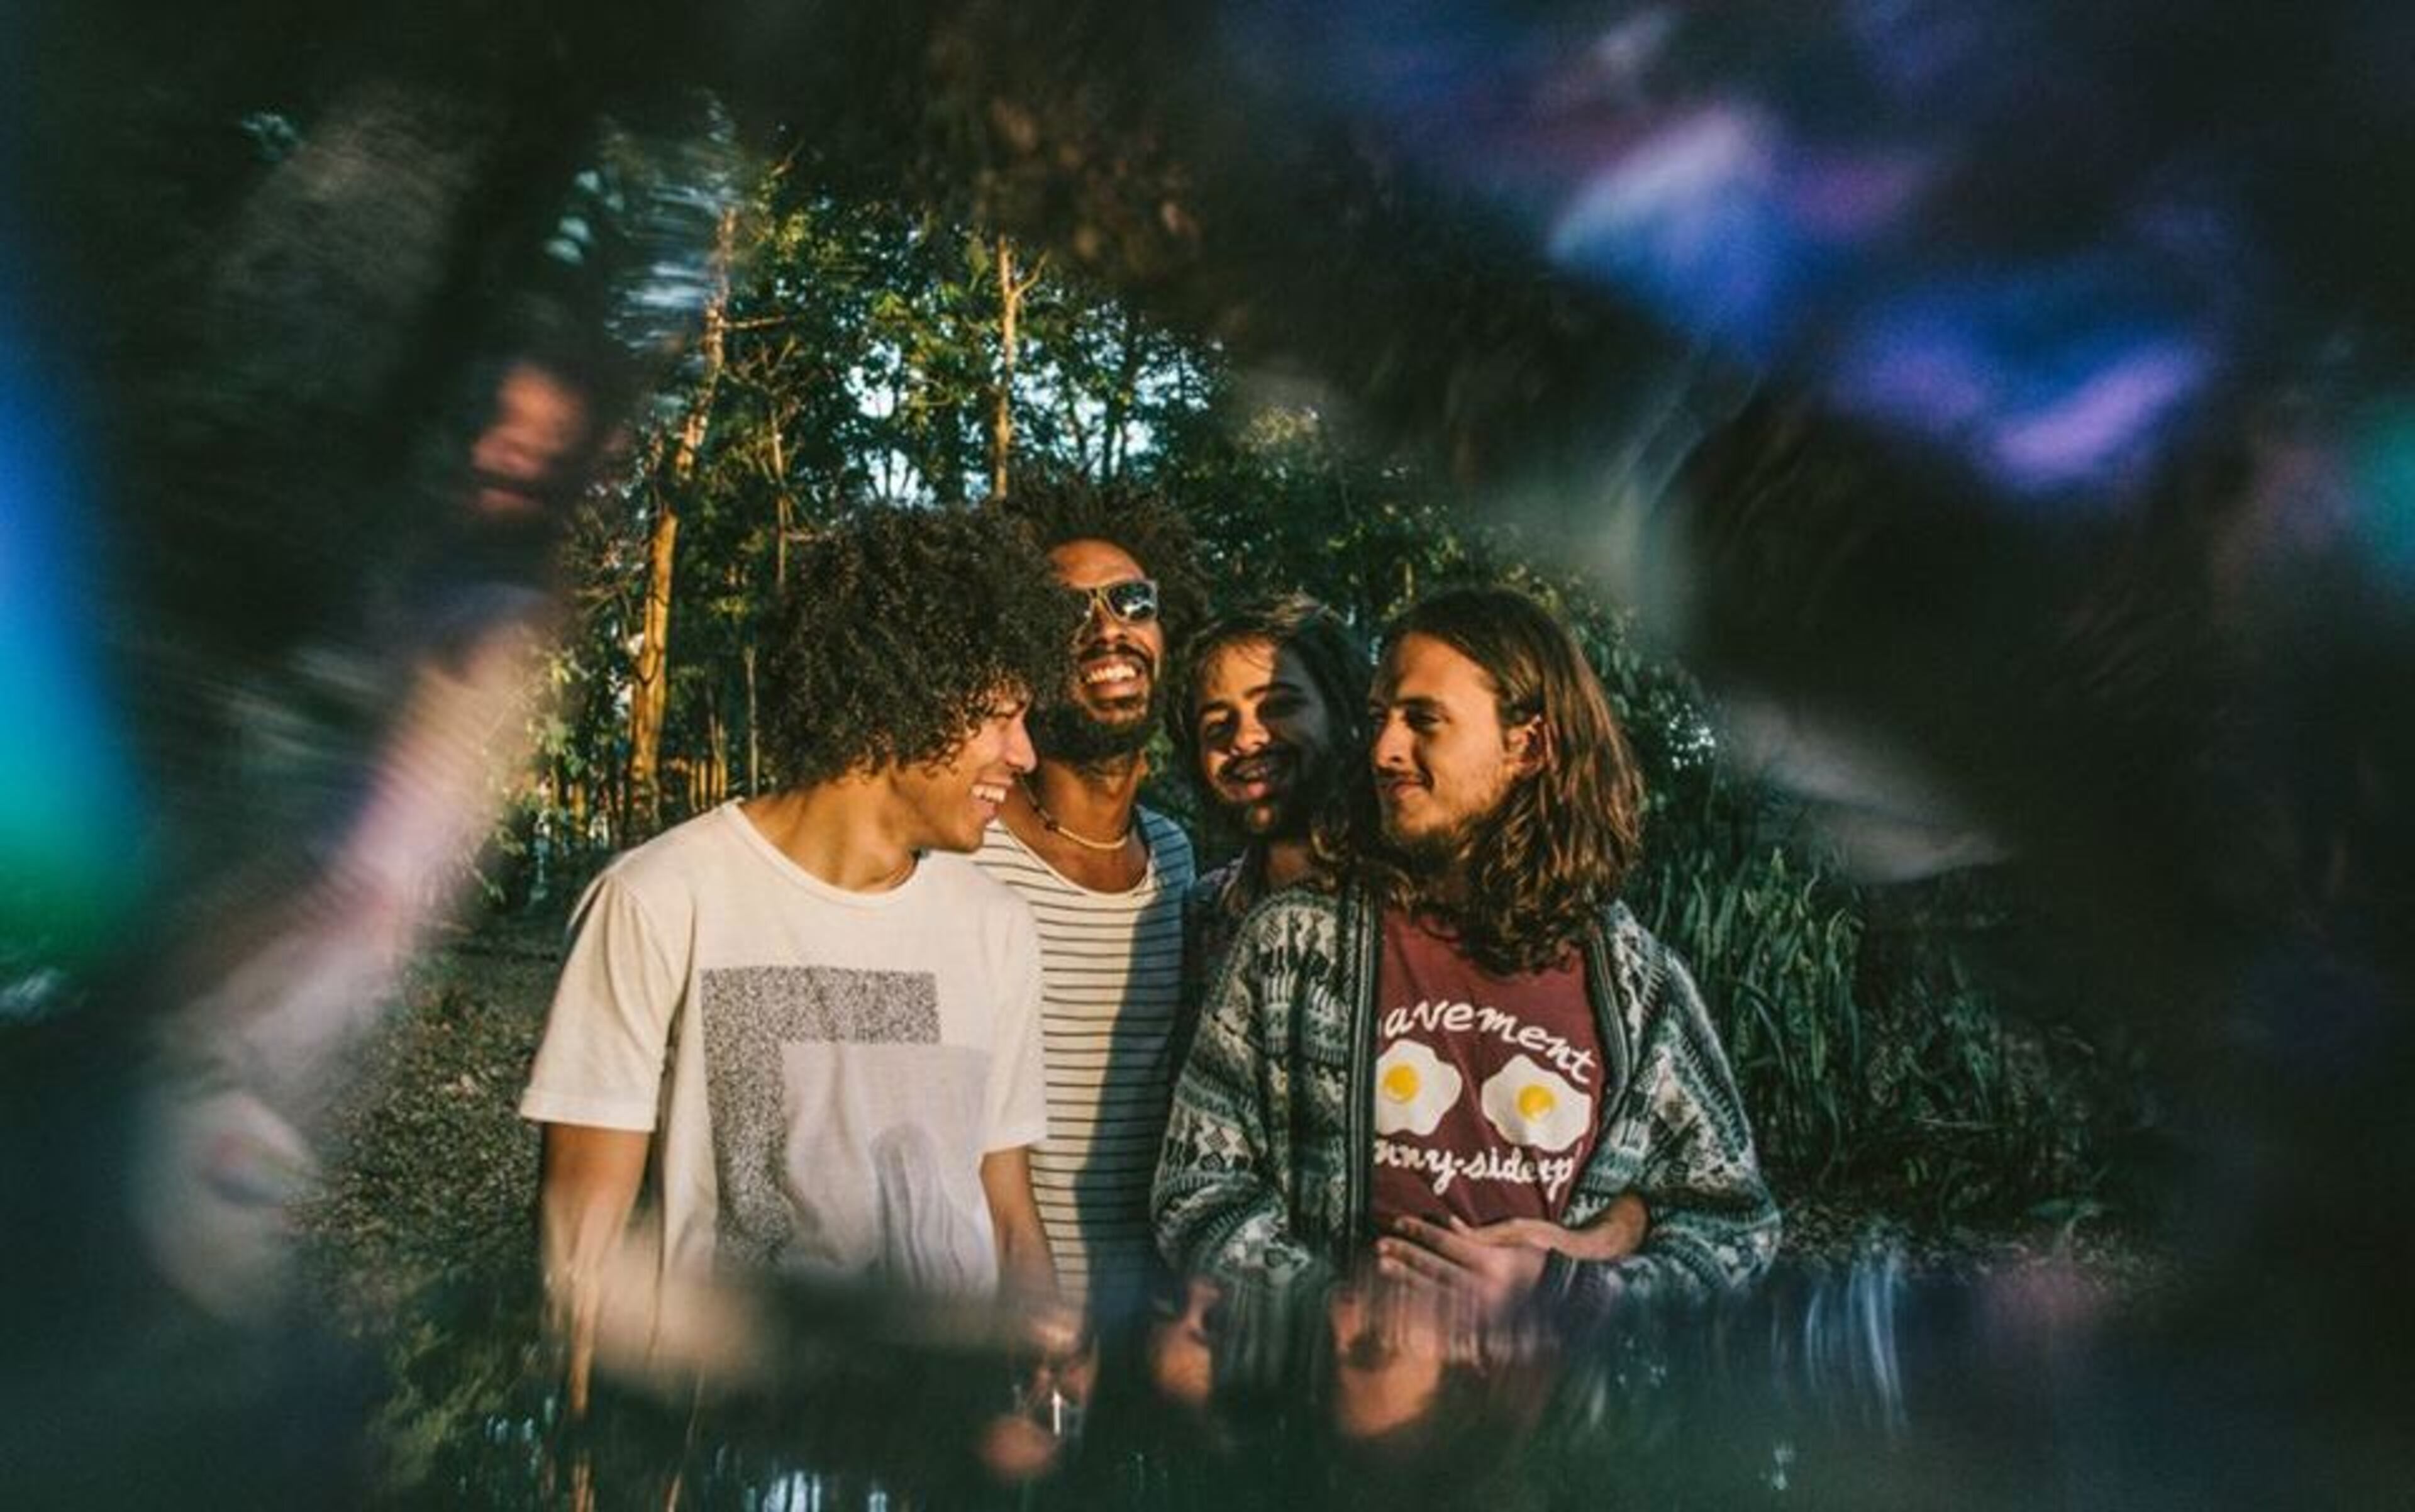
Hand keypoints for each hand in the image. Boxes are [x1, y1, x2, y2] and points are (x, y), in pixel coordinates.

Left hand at [1373, 1215, 1550, 1317]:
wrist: (1580, 1285)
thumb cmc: (1551, 1250)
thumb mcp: (1519, 1231)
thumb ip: (1479, 1234)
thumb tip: (1444, 1225)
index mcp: (1494, 1264)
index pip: (1445, 1244)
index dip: (1419, 1232)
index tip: (1398, 1222)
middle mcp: (1486, 1291)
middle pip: (1434, 1270)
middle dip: (1405, 1257)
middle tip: (1380, 1247)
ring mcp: (1485, 1313)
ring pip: (1436, 1294)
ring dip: (1407, 1281)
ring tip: (1386, 1268)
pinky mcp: (1489, 1327)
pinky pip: (1451, 1318)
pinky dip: (1426, 1307)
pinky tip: (1408, 1300)